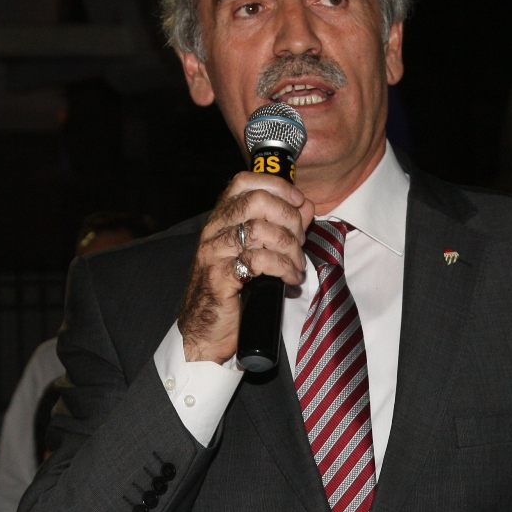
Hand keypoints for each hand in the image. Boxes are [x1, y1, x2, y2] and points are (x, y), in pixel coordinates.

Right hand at [177, 172, 314, 363]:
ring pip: (260, 229)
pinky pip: (257, 260)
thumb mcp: (256, 251)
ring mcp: (214, 252)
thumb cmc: (231, 291)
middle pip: (257, 201)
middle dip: (289, 218)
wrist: (205, 330)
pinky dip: (282, 268)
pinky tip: (289, 279)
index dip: (277, 186)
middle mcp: (214, 230)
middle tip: (299, 241)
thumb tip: (306, 206)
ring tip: (296, 265)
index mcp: (222, 219)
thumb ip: (280, 225)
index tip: (298, 203)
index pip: (244, 181)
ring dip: (289, 247)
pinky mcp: (220, 276)